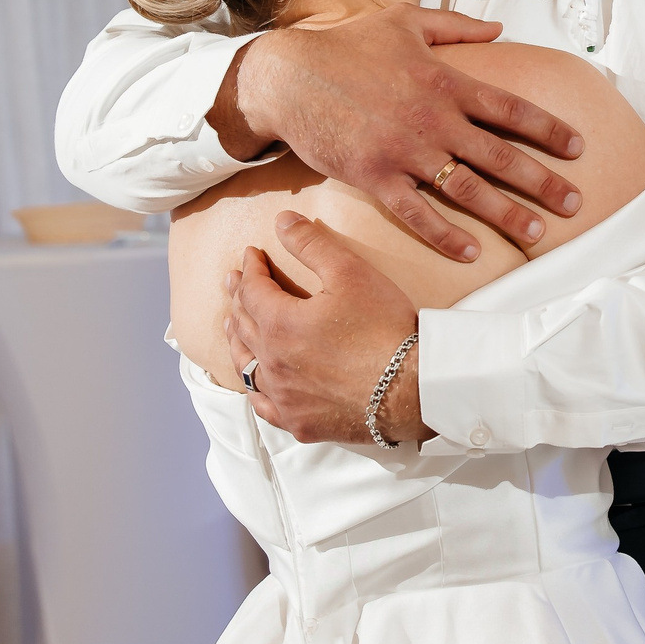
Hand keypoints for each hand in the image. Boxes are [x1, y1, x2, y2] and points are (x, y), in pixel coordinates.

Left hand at [225, 220, 433, 444]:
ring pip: (247, 365)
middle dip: (238, 297)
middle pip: (243, 325)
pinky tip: (256, 383)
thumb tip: (281, 220)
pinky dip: (255, 389)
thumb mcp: (350, 272)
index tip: (252, 254)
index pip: (252, 289)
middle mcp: (272, 362)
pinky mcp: (299, 422)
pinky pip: (264, 406)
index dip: (250, 268)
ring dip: (237, 340)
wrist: (412, 389)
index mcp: (279, 324)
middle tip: (234, 281)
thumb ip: (311, 244)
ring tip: (232, 325)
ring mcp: (284, 396)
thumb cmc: (384, 328)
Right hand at [228, 4, 584, 261]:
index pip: (510, 108)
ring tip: (537, 233)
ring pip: (467, 188)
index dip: (548, 129)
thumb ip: (456, 26)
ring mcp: (404, 150)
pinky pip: (416, 213)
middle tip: (575, 204)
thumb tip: (499, 26)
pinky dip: (445, 234)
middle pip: (500, 155)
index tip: (579, 147)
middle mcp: (433, 118)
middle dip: (542, 182)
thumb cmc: (347, 47)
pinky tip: (472, 252)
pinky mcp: (374, 176)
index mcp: (445, 81)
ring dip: (505, 213)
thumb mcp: (404, 22)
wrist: (288, 77)